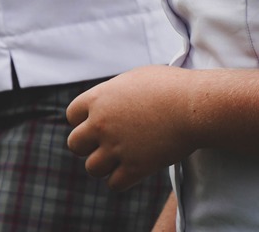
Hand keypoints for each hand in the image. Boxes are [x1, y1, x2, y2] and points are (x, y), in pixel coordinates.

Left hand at [66, 66, 197, 189]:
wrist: (191, 106)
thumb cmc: (168, 86)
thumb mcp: (133, 79)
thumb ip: (115, 93)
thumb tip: (111, 98)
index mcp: (98, 99)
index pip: (71, 116)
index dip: (82, 121)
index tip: (96, 124)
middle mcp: (101, 124)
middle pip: (74, 144)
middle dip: (87, 146)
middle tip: (103, 145)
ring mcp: (116, 147)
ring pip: (92, 168)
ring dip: (103, 166)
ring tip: (117, 161)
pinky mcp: (135, 168)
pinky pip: (114, 184)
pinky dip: (119, 180)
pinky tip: (130, 172)